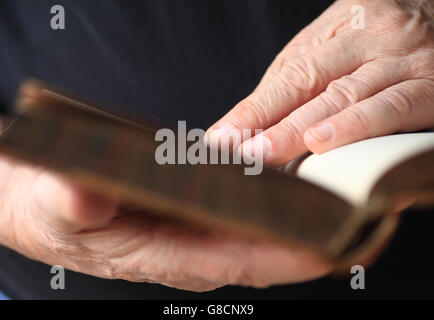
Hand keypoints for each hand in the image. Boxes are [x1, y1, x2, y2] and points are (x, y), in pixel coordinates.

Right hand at [0, 106, 329, 291]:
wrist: (53, 205)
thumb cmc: (56, 212)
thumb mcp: (53, 204)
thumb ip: (69, 201)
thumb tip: (85, 192)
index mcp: (165, 255)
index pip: (238, 260)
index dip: (287, 254)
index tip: (331, 241)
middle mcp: (192, 249)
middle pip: (262, 246)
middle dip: (309, 234)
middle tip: (355, 207)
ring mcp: (199, 232)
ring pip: (260, 230)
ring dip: (299, 215)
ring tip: (339, 190)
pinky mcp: (198, 214)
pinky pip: (247, 211)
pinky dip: (274, 199)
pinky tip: (296, 180)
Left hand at [207, 0, 433, 165]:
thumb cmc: (383, 41)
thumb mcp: (338, 47)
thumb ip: (297, 83)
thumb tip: (247, 127)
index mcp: (340, 27)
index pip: (288, 73)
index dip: (253, 109)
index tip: (222, 139)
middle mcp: (371, 38)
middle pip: (310, 83)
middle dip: (270, 122)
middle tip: (239, 152)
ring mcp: (404, 58)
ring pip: (346, 96)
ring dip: (302, 129)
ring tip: (268, 153)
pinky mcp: (432, 86)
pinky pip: (392, 108)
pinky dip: (355, 127)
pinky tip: (325, 143)